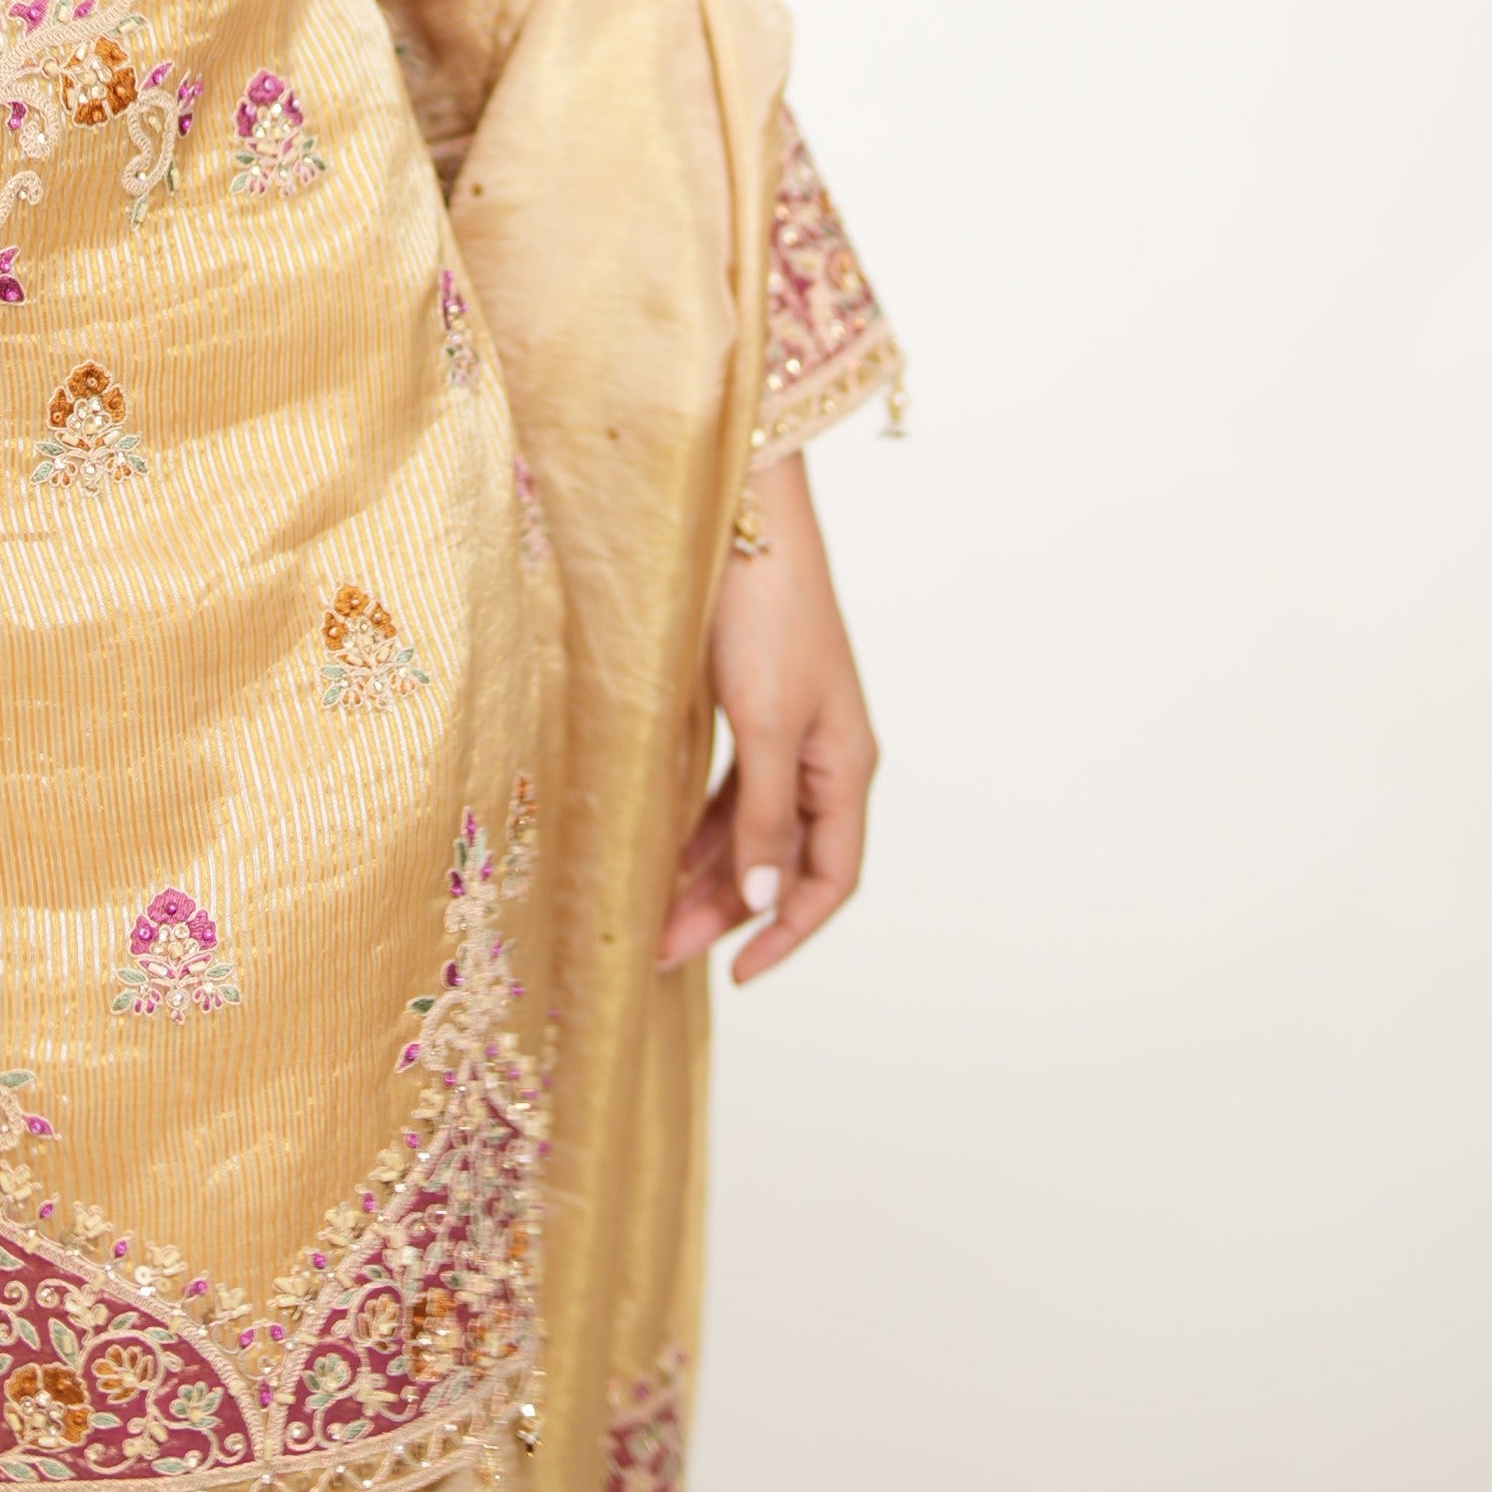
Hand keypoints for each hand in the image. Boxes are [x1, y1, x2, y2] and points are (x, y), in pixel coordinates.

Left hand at [656, 445, 875, 984]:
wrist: (743, 515)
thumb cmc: (765, 611)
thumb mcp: (764, 722)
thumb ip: (766, 815)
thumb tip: (767, 901)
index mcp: (846, 765)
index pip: (831, 879)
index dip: (790, 934)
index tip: (736, 976)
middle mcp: (823, 756)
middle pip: (782, 860)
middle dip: (725, 912)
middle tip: (657, 952)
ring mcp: (786, 729)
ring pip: (749, 828)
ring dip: (703, 873)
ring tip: (646, 914)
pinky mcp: (749, 704)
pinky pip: (728, 789)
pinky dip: (695, 825)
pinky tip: (656, 849)